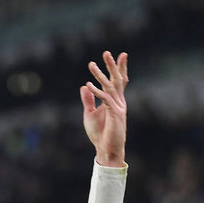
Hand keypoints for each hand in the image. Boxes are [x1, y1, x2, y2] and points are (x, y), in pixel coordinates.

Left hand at [80, 51, 127, 166]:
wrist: (106, 150)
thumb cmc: (100, 133)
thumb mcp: (89, 114)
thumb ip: (88, 100)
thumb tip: (84, 86)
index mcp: (114, 101)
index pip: (118, 82)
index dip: (119, 69)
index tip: (120, 55)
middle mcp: (118, 102)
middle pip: (116, 80)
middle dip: (112, 66)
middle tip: (106, 52)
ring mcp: (118, 107)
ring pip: (109, 86)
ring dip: (100, 75)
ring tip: (92, 64)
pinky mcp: (115, 114)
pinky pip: (105, 99)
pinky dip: (96, 91)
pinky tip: (88, 84)